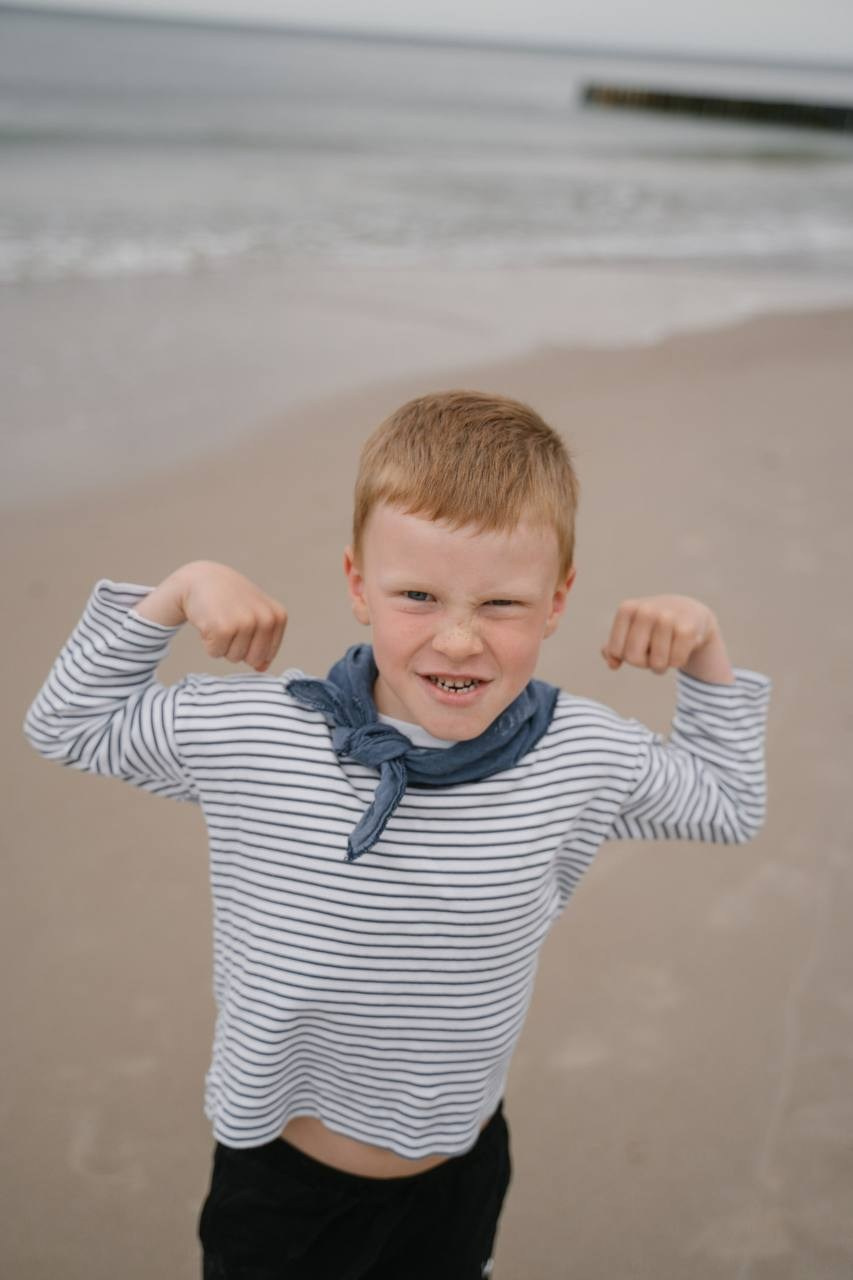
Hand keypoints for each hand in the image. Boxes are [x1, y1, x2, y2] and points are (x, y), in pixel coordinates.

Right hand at [178, 561, 287, 672]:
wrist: (201, 579)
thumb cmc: (229, 599)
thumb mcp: (254, 614)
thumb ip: (263, 642)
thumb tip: (262, 669)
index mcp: (278, 617)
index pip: (267, 654)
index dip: (250, 645)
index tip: (242, 624)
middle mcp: (266, 619)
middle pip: (253, 660)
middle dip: (237, 648)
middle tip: (229, 623)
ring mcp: (245, 623)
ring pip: (233, 658)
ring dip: (222, 644)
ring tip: (219, 620)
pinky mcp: (223, 628)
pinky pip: (215, 653)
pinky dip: (208, 642)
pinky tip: (209, 622)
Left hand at [601, 595, 716, 674]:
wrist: (690, 612)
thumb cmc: (653, 626)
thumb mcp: (630, 631)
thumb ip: (613, 648)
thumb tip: (612, 664)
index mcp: (627, 609)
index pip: (616, 651)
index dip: (626, 656)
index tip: (637, 646)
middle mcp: (646, 610)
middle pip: (634, 658)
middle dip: (643, 662)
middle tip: (653, 651)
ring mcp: (667, 618)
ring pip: (657, 663)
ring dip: (662, 664)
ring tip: (667, 648)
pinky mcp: (687, 629)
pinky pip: (676, 662)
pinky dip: (678, 662)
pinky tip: (681, 647)